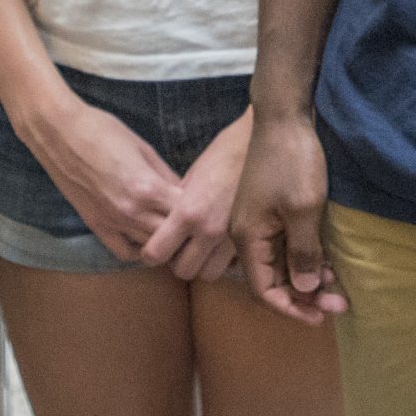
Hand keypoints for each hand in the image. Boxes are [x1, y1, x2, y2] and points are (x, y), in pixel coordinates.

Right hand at [16, 94, 183, 263]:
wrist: (58, 133)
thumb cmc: (102, 131)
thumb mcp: (144, 147)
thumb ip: (166, 174)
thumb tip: (185, 192)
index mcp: (147, 187)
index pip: (185, 213)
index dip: (199, 210)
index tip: (206, 205)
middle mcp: (131, 211)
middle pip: (171, 237)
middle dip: (186, 231)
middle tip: (195, 223)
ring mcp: (112, 222)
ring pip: (150, 248)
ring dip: (165, 242)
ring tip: (175, 232)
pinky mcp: (95, 225)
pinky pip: (123, 252)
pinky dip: (138, 252)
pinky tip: (146, 239)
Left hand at [140, 110, 249, 282]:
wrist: (263, 141)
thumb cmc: (225, 150)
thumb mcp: (193, 176)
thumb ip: (179, 205)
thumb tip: (168, 225)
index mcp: (189, 212)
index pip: (156, 254)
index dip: (151, 253)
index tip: (155, 247)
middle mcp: (210, 229)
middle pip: (183, 271)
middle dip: (178, 262)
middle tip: (181, 248)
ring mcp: (233, 237)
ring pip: (208, 274)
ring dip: (203, 264)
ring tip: (203, 248)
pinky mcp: (253, 236)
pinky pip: (231, 264)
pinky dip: (225, 260)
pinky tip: (223, 244)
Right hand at [228, 108, 345, 322]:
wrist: (285, 115)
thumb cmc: (293, 160)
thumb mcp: (304, 209)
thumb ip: (303, 253)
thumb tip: (303, 290)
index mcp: (247, 237)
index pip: (264, 289)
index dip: (291, 308)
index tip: (321, 316)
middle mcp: (246, 233)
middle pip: (272, 279)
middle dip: (304, 296)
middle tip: (338, 303)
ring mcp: (257, 220)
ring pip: (280, 263)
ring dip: (306, 277)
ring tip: (337, 286)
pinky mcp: (270, 209)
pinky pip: (284, 244)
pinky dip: (304, 257)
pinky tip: (327, 262)